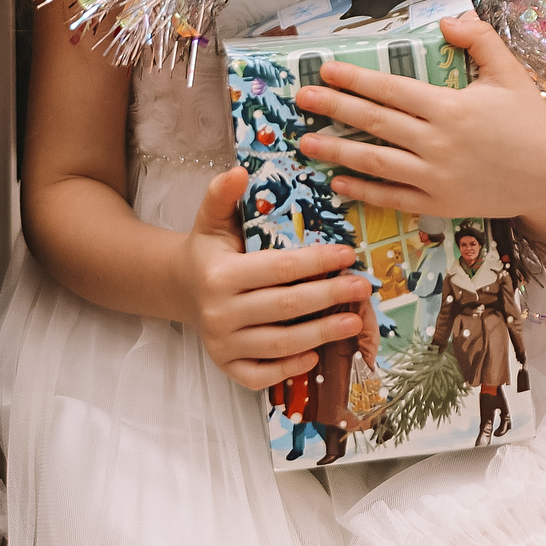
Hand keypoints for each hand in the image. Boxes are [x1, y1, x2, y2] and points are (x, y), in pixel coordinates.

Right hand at [180, 166, 369, 390]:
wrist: (182, 287)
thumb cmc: (209, 250)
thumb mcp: (211, 218)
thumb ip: (222, 194)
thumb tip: (238, 171)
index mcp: (219, 274)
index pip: (280, 268)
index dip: (319, 262)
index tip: (349, 254)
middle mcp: (218, 312)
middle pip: (287, 306)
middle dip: (331, 297)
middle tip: (364, 287)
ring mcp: (221, 343)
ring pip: (281, 343)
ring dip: (322, 334)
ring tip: (354, 321)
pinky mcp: (225, 366)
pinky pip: (262, 375)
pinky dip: (290, 367)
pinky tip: (315, 353)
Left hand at [295, 14, 545, 222]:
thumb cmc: (530, 121)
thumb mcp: (509, 72)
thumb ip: (478, 40)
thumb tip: (446, 19)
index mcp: (450, 107)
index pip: (391, 90)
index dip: (355, 78)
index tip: (325, 68)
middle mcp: (437, 143)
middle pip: (374, 123)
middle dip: (334, 108)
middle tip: (301, 97)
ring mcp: (437, 177)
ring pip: (376, 162)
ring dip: (337, 151)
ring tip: (306, 142)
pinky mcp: (440, 204)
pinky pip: (393, 197)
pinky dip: (364, 191)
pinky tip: (338, 182)